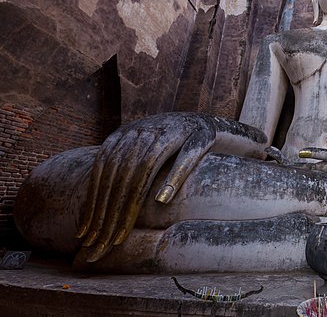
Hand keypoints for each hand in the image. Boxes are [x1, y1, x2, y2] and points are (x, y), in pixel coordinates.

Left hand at [75, 113, 265, 262]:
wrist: (204, 122)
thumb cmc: (167, 145)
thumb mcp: (138, 152)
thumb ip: (117, 170)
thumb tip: (89, 204)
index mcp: (126, 133)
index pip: (103, 171)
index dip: (94, 202)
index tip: (86, 233)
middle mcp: (147, 130)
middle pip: (121, 174)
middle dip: (109, 212)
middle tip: (101, 242)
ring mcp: (173, 131)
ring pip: (146, 169)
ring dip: (131, 203)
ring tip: (122, 232)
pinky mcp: (199, 137)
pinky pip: (185, 158)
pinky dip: (173, 178)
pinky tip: (162, 200)